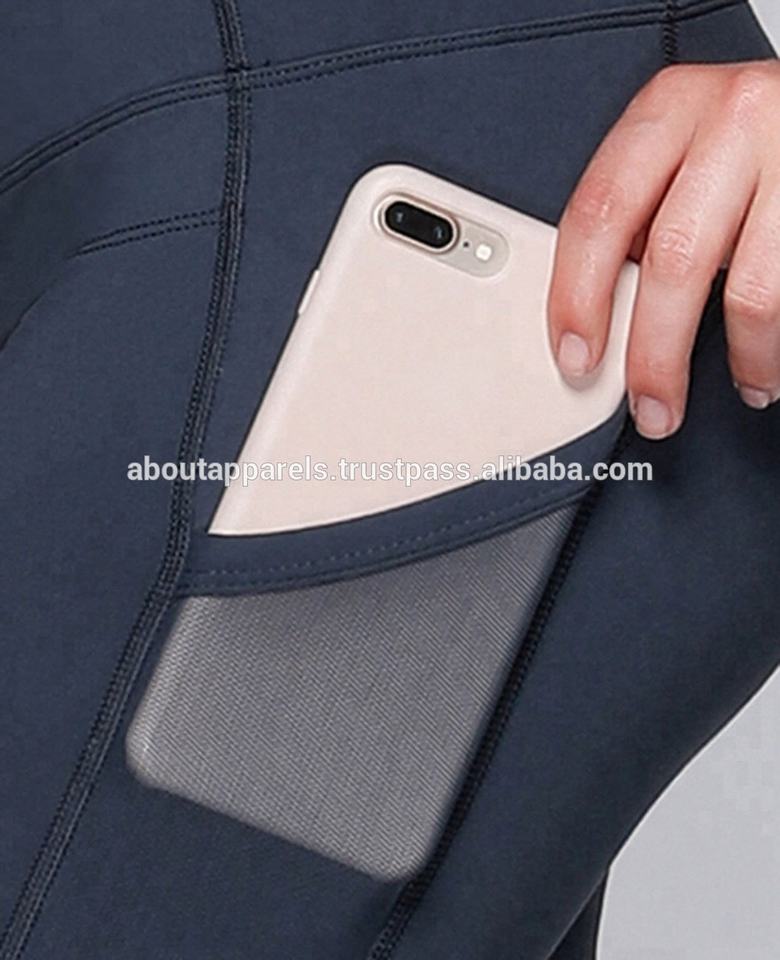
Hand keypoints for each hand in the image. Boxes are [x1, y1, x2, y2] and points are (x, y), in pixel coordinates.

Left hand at [548, 61, 779, 438]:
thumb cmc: (750, 138)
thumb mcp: (682, 152)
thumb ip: (640, 212)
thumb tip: (598, 314)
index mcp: (668, 109)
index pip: (598, 213)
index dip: (578, 297)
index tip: (576, 356)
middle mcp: (731, 119)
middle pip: (672, 259)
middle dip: (655, 353)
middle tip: (650, 404)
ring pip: (749, 288)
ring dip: (744, 356)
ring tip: (746, 382)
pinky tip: (773, 357)